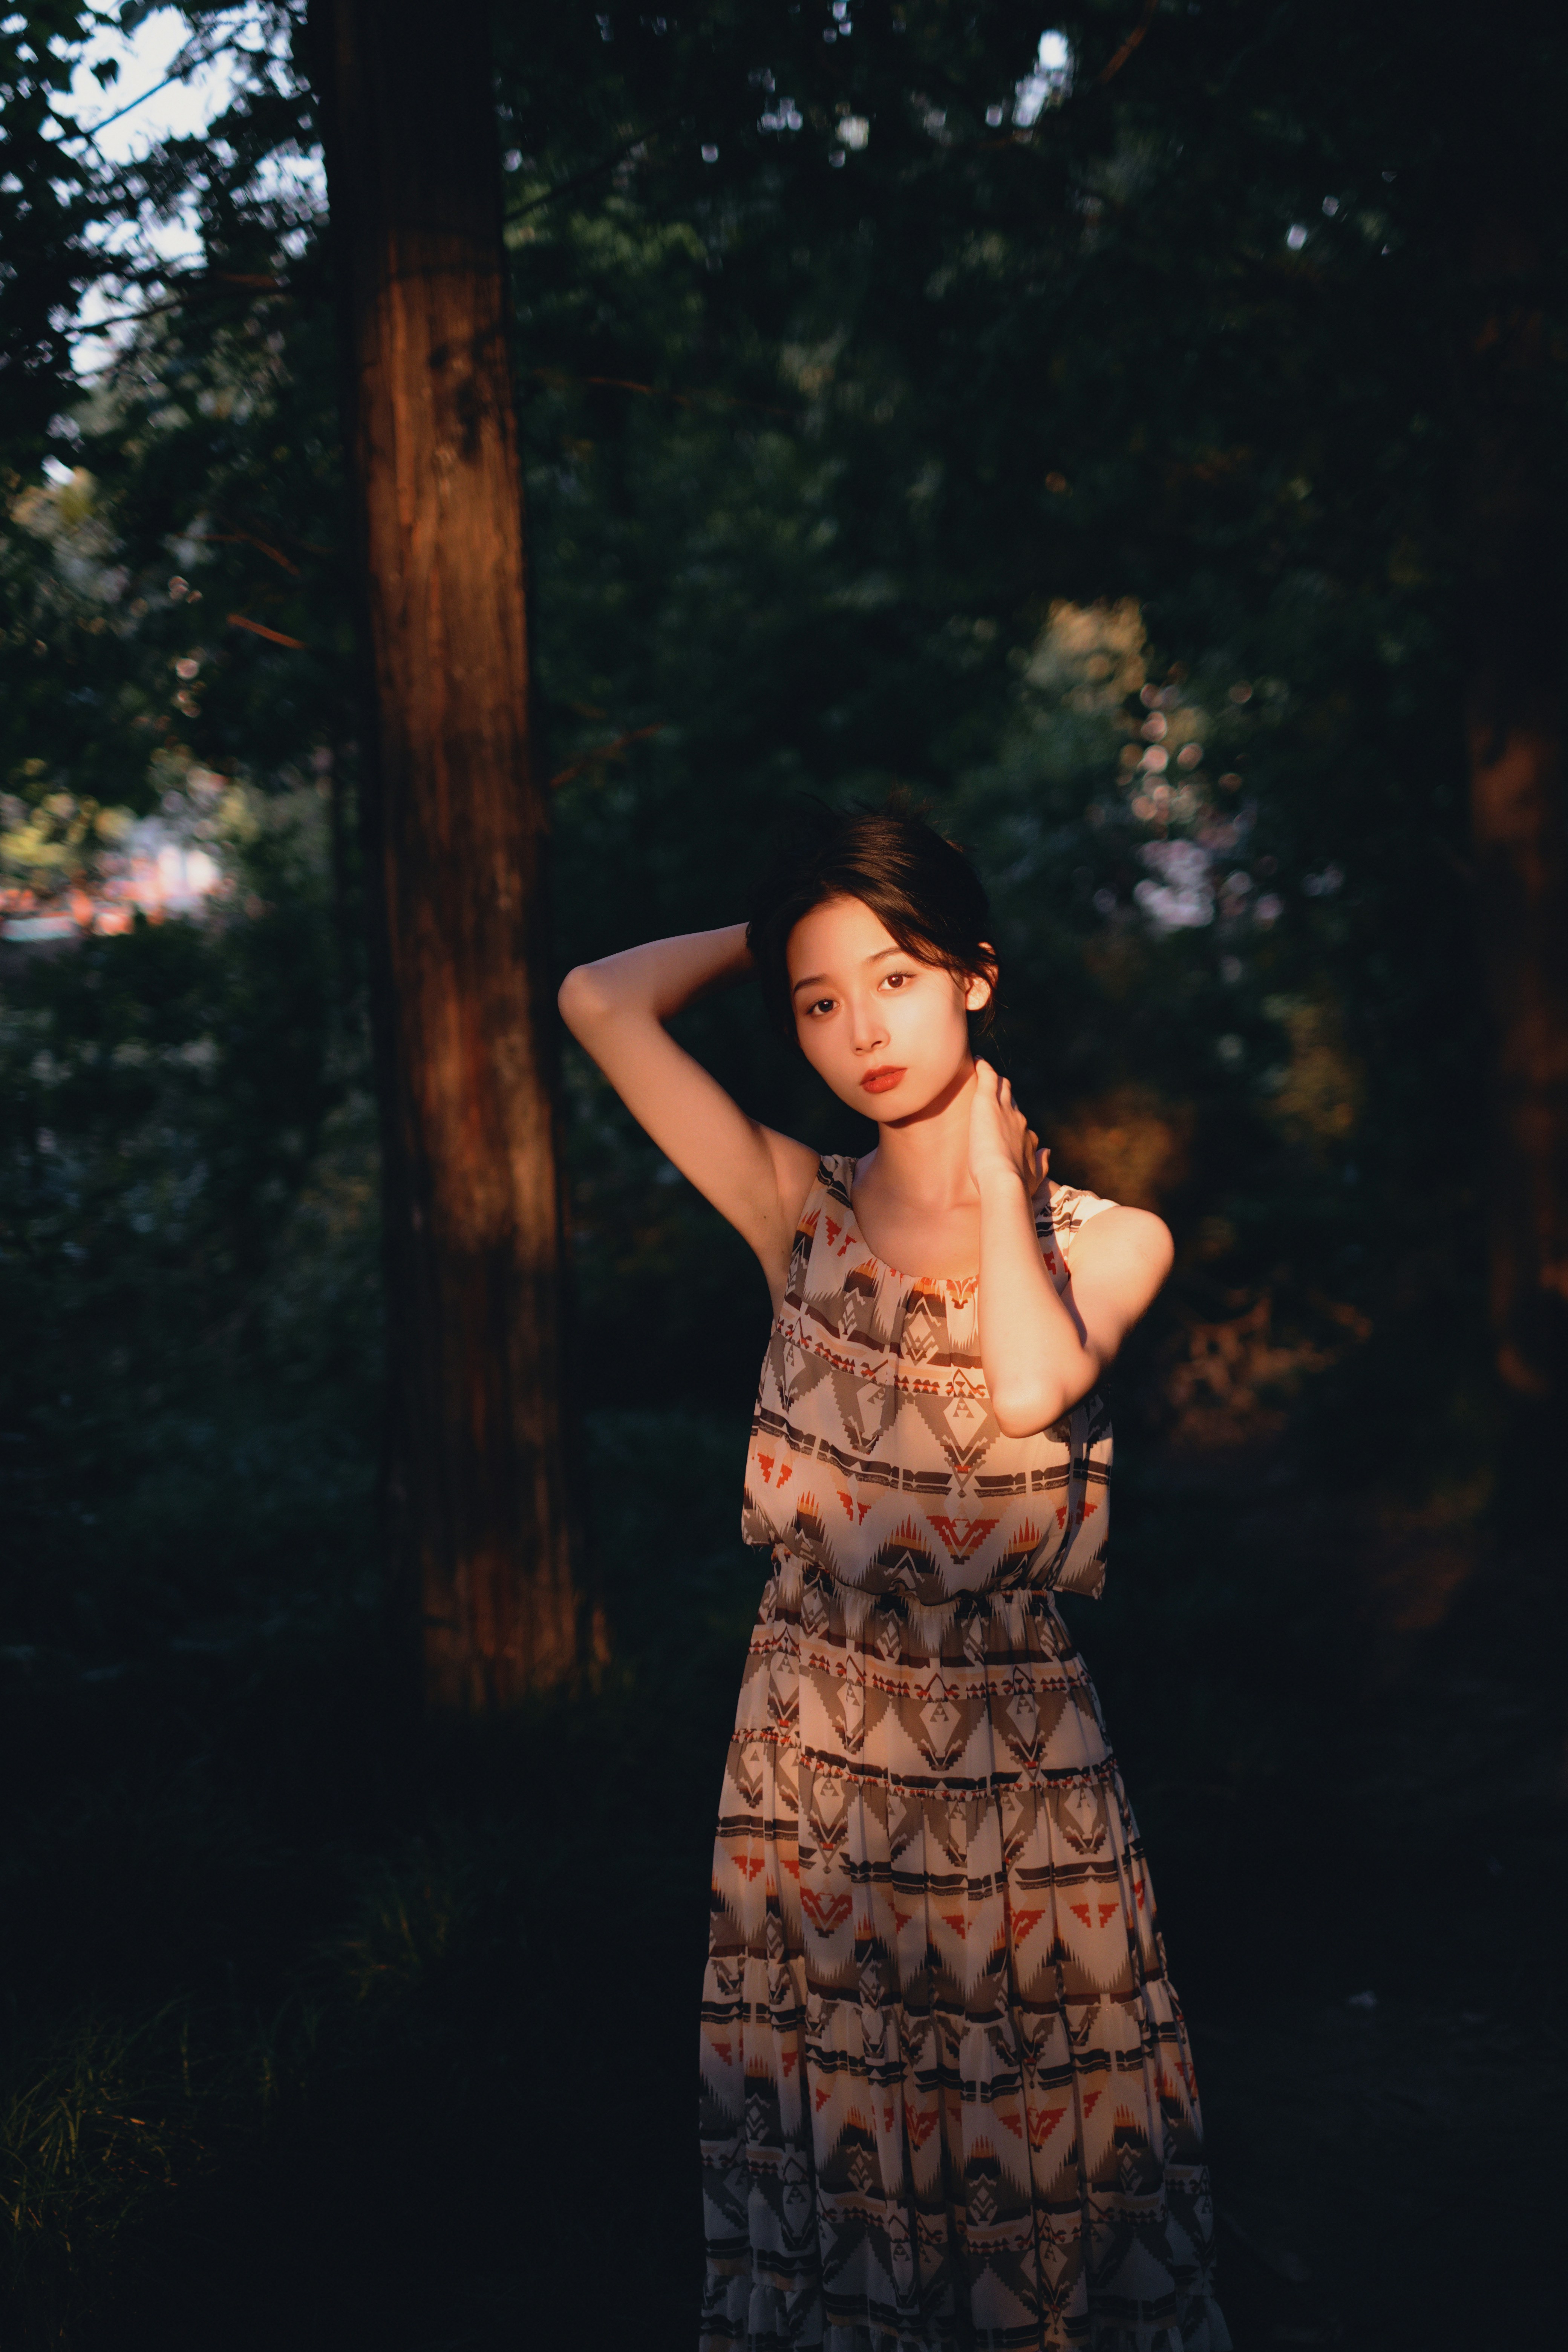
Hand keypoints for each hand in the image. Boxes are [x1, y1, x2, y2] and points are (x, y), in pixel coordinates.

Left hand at [969, 1058, 1047, 1193]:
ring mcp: (1005, 1109)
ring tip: (986, 1075)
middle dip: (1007, 1097)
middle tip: (996, 1092)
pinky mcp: (988, 1103)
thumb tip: (1048, 1151)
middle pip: (1014, 1101)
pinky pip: (987, 1078)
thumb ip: (1042, 1164)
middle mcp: (1020, 1120)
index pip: (1022, 1124)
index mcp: (1028, 1138)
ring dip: (996, 1082)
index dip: (1015, 1122)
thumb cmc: (1017, 1184)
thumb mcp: (1035, 1177)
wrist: (1005, 1180)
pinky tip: (976, 1061)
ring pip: (1002, 1087)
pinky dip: (983, 1068)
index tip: (1008, 1122)